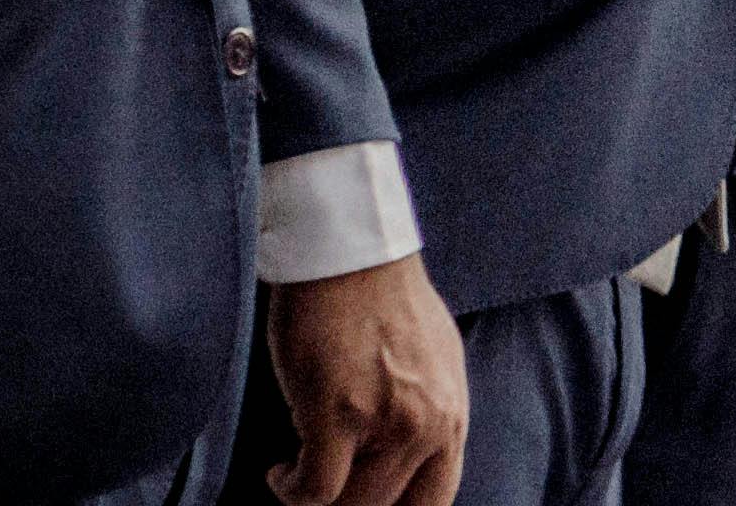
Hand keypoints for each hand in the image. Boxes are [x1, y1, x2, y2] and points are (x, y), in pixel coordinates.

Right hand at [263, 254, 468, 505]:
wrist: (353, 255)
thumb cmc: (383, 301)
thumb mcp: (433, 363)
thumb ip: (427, 413)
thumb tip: (405, 457)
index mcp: (454, 413)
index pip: (435, 500)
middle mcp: (430, 423)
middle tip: (321, 487)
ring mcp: (387, 421)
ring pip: (351, 504)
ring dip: (317, 499)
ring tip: (299, 474)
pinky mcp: (337, 414)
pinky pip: (315, 489)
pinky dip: (292, 489)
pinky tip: (281, 470)